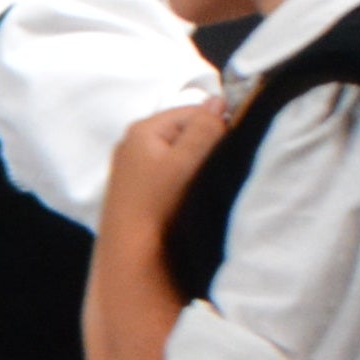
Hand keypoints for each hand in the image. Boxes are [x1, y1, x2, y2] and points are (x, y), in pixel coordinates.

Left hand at [101, 98, 233, 239]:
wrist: (130, 259)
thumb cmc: (159, 206)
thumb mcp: (187, 161)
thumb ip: (205, 128)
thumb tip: (217, 100)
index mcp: (143, 128)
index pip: (193, 111)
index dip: (217, 126)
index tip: (228, 150)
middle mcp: (132, 143)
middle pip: (184, 133)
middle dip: (205, 147)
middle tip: (215, 171)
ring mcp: (131, 169)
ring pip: (177, 155)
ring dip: (195, 167)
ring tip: (201, 187)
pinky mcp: (135, 192)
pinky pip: (167, 175)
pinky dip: (181, 182)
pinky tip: (187, 199)